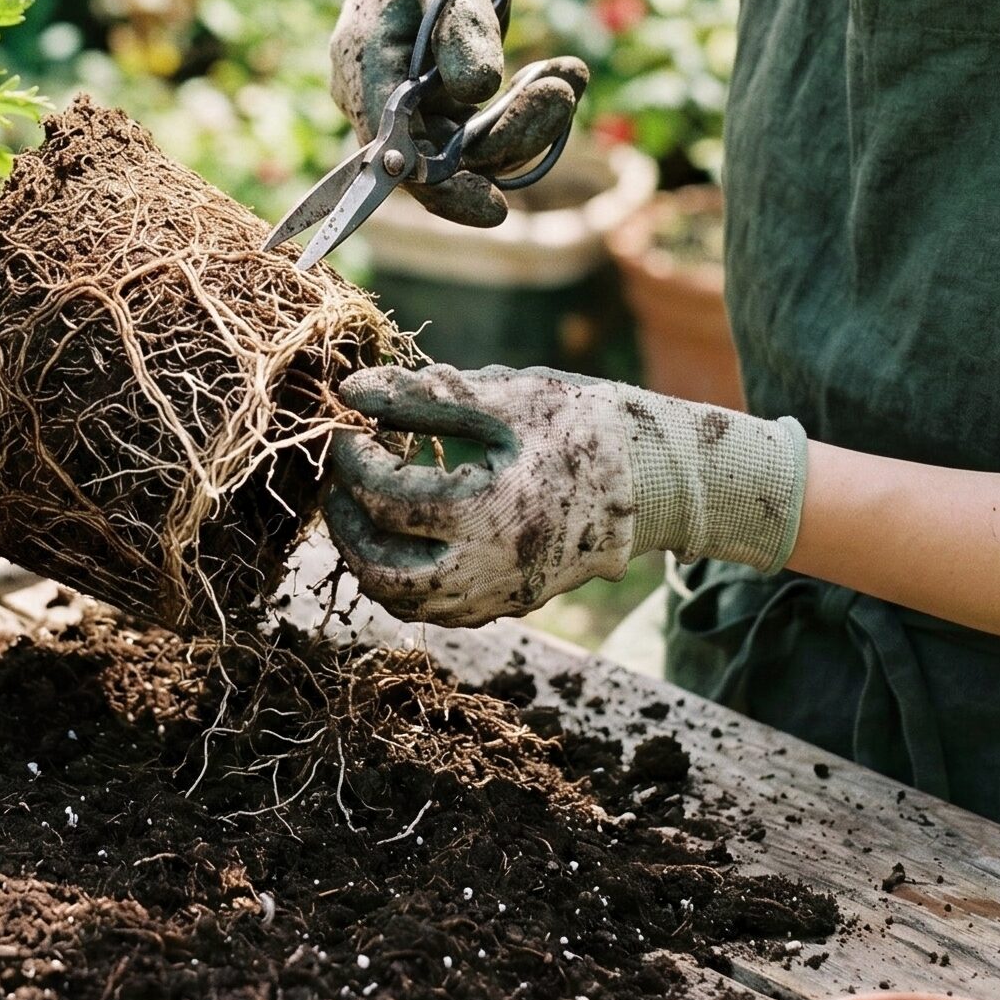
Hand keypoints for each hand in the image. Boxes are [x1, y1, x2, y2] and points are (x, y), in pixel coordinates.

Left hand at [324, 363, 806, 627]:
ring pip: (403, 600)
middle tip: (340, 474)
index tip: (349, 424)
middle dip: (346, 521)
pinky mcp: (509, 603)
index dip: (354, 458)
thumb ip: (424, 397)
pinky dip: (401, 577)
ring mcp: (499, 595)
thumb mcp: (506, 398)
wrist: (658, 480)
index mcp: (486, 513)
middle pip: (380, 569)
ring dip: (367, 555)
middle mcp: (488, 568)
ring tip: (361, 503)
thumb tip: (351, 390)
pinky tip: (399, 531)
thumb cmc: (585, 427)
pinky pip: (434, 609)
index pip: (387, 496)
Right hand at [331, 0, 586, 226]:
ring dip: (530, 121)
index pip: (392, 155)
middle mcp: (378, 99)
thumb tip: (477, 92)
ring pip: (472, 151)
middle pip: (440, 159)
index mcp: (364, 68)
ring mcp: (411, 106)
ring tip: (571, 73)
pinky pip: (488, 130)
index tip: (495, 208)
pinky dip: (529, 108)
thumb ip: (462, 29)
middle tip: (564, 90)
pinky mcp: (441, 105)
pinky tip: (563, 72)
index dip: (441, 189)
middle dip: (509, 137)